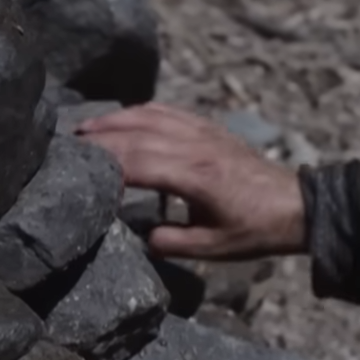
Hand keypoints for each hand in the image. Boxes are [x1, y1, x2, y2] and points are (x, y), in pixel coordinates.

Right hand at [75, 103, 306, 261]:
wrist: (297, 206)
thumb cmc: (256, 230)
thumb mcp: (213, 248)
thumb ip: (172, 242)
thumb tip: (138, 237)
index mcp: (197, 176)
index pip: (139, 163)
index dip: (104, 163)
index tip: (73, 168)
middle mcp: (197, 147)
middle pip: (138, 135)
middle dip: (99, 139)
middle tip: (63, 145)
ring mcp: (204, 133)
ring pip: (151, 116)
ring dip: (115, 119)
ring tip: (83, 129)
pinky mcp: (211, 129)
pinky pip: (169, 111)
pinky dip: (141, 111)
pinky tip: (122, 117)